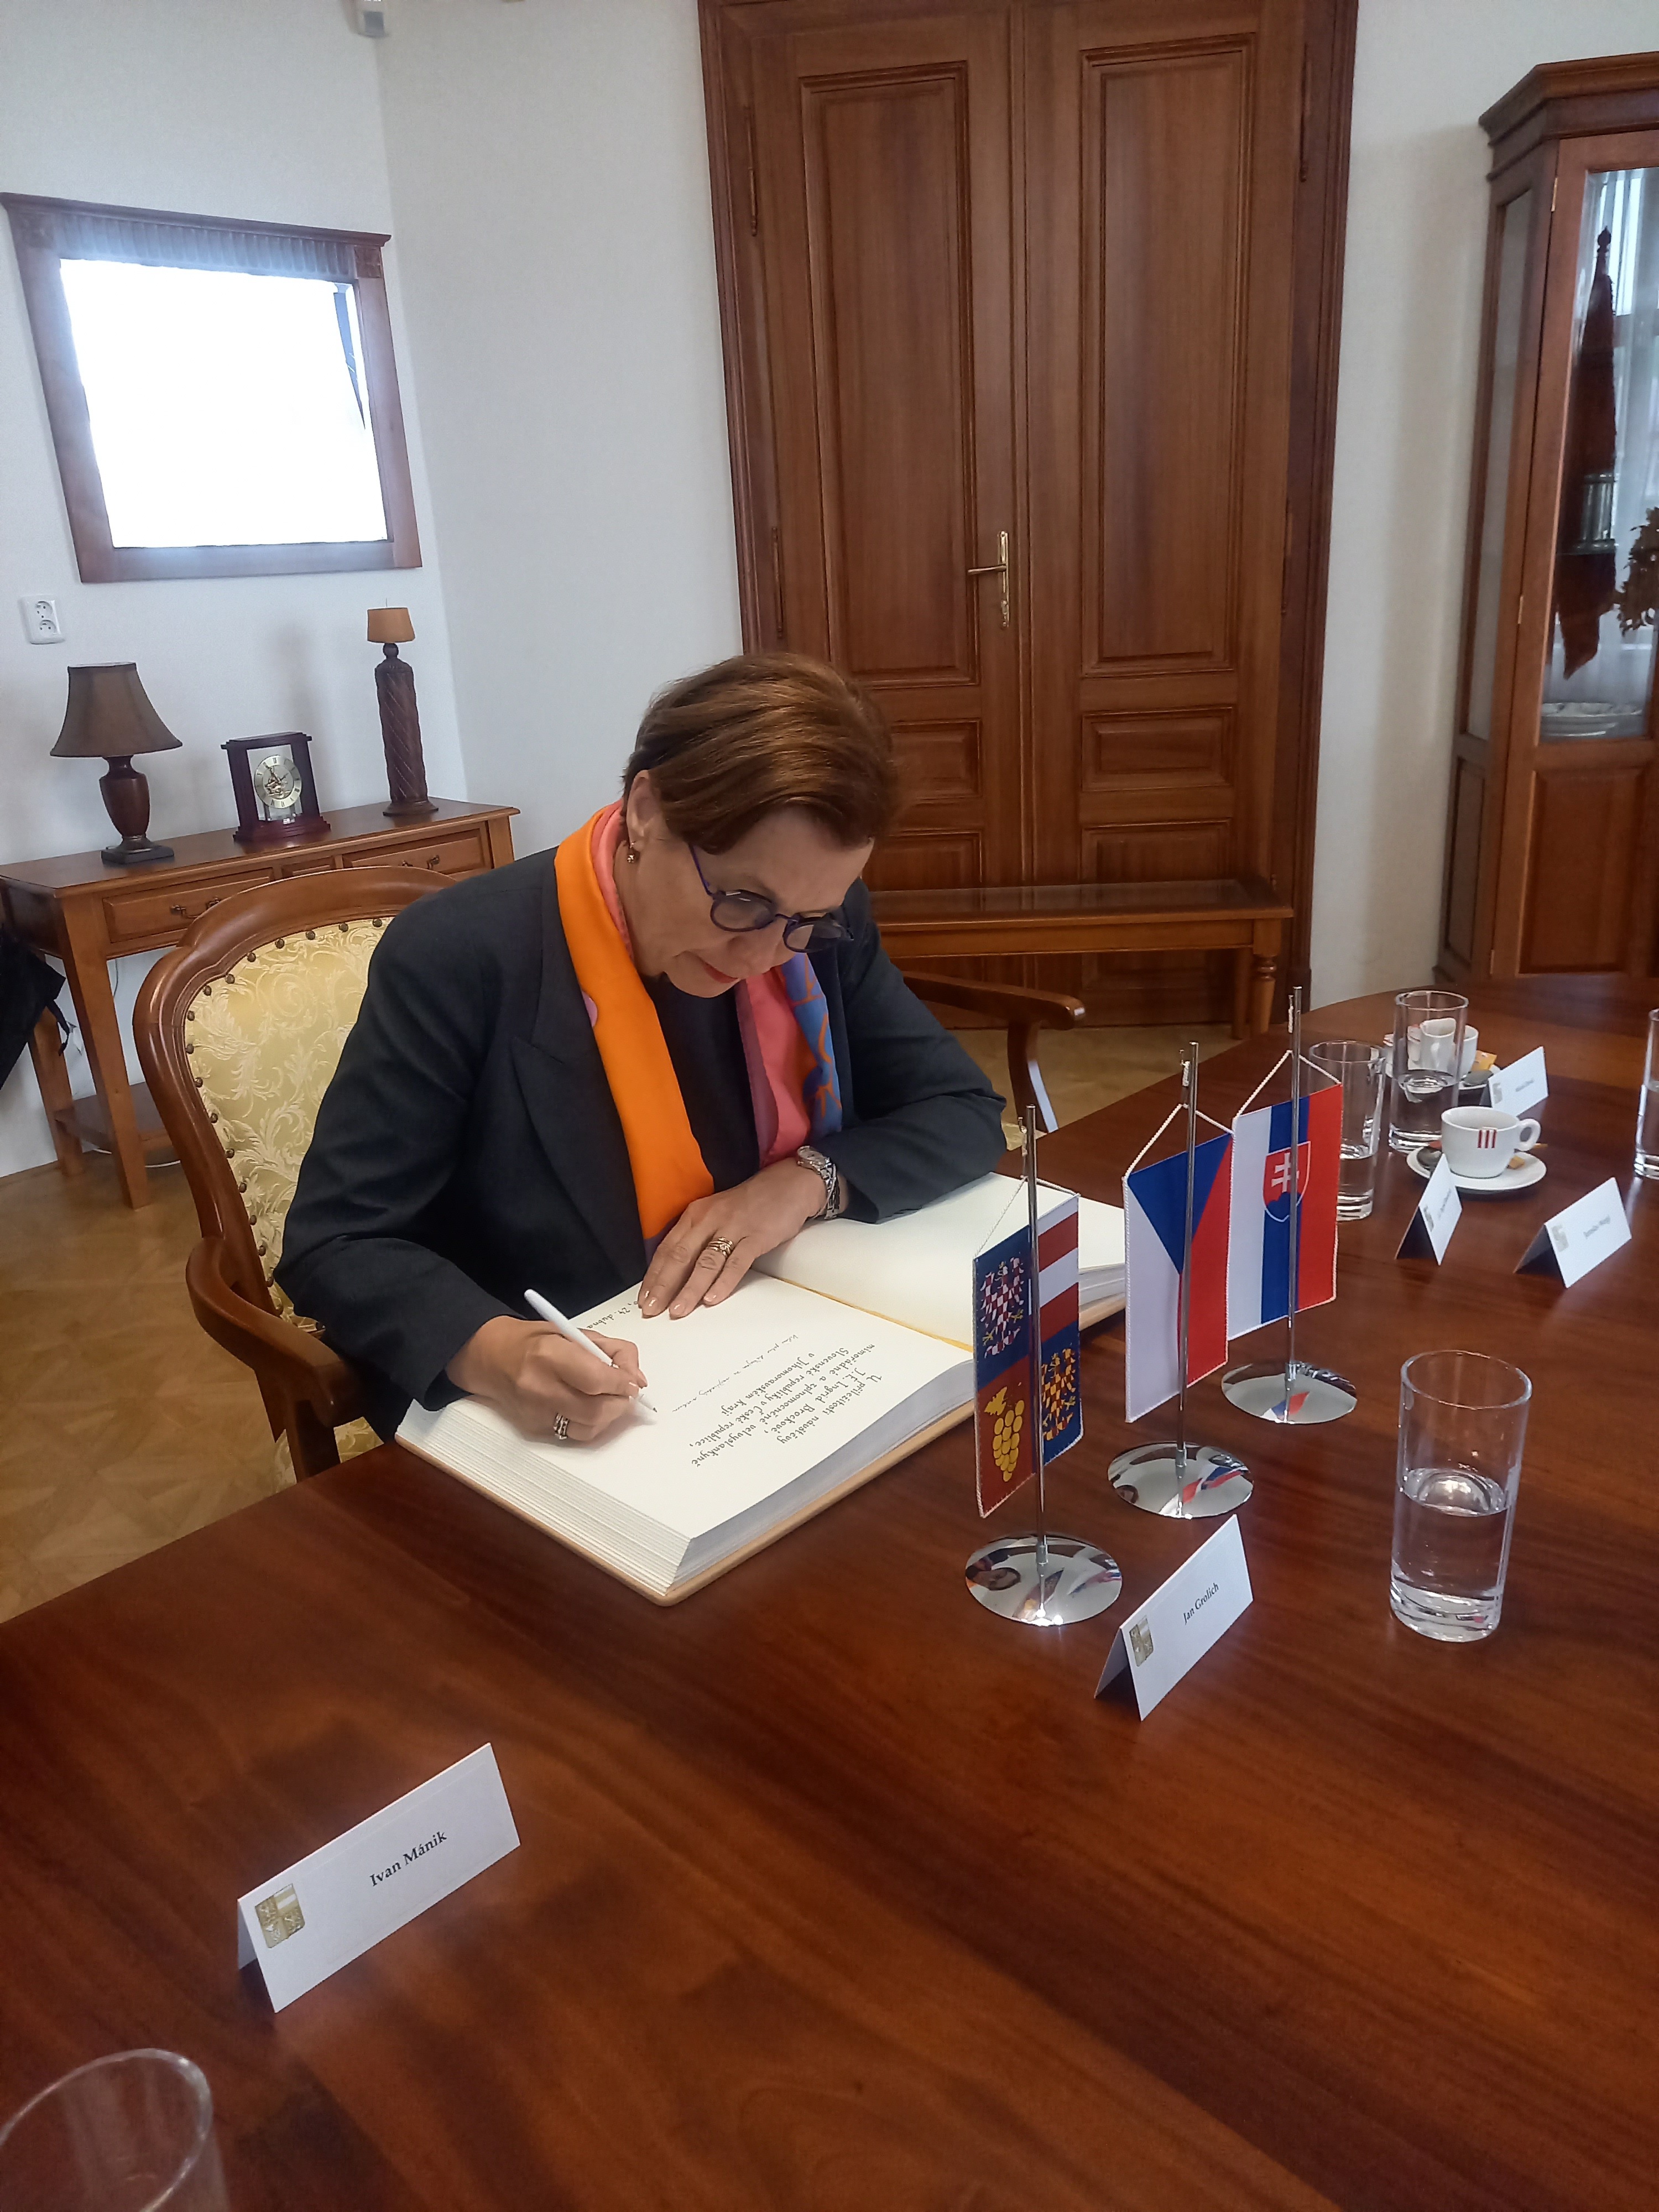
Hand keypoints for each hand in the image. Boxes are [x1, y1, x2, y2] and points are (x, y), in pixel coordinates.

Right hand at [446, 1316, 645, 1443]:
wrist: (490, 1357)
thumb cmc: (534, 1341)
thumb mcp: (575, 1332)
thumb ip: (613, 1351)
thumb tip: (637, 1379)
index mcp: (550, 1354)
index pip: (598, 1380)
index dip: (622, 1383)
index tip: (632, 1381)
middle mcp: (540, 1387)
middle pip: (597, 1410)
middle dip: (620, 1403)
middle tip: (624, 1392)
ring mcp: (536, 1413)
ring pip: (590, 1428)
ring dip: (608, 1416)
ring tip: (606, 1398)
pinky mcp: (535, 1429)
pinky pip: (575, 1434)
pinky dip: (590, 1423)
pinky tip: (586, 1406)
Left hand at [640, 1159, 825, 1317]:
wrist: (788, 1184)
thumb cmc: (750, 1203)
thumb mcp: (715, 1213)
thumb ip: (697, 1237)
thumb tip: (676, 1271)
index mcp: (695, 1215)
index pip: (667, 1249)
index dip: (653, 1275)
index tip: (644, 1298)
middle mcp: (709, 1220)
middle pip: (680, 1256)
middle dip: (664, 1286)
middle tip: (652, 1310)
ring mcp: (733, 1228)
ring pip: (705, 1262)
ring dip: (689, 1289)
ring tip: (678, 1310)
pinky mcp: (756, 1237)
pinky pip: (736, 1263)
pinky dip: (723, 1282)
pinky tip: (712, 1299)